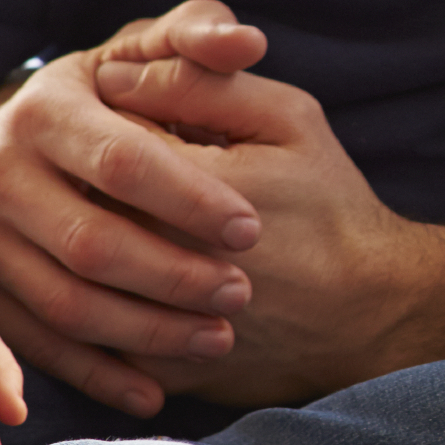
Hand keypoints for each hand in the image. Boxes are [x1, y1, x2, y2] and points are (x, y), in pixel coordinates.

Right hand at [0, 0, 271, 417]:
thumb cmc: (94, 100)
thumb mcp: (135, 54)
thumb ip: (193, 37)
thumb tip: (250, 42)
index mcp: (41, 110)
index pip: (124, 163)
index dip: (192, 199)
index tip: (252, 228)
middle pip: (94, 243)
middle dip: (176, 276)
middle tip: (241, 293)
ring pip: (67, 304)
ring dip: (148, 331)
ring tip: (219, 337)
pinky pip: (36, 347)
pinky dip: (98, 374)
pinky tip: (157, 388)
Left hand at [91, 52, 444, 405]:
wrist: (369, 312)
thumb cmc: (330, 207)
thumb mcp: (288, 120)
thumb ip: (202, 85)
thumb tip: (114, 75)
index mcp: (180, 185)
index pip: (103, 136)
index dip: (127, 124)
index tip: (165, 133)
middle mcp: (152, 255)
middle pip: (77, 202)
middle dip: (107, 188)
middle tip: (155, 189)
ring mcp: (146, 321)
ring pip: (75, 273)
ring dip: (97, 248)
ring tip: (153, 236)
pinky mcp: (149, 369)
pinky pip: (93, 335)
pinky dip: (102, 306)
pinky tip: (137, 287)